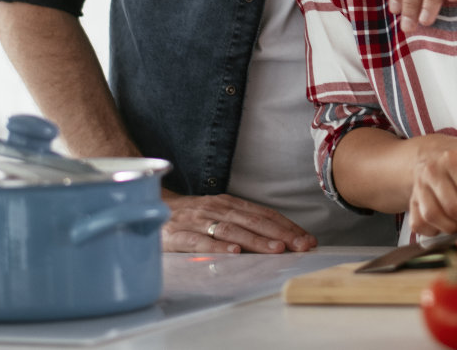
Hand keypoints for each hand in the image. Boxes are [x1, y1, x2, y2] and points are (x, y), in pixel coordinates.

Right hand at [160, 190, 316, 253]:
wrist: (150, 207)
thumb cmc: (191, 216)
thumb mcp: (218, 214)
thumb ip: (242, 223)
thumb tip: (278, 238)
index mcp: (229, 204)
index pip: (264, 214)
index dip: (287, 226)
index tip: (306, 239)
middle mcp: (217, 209)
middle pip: (254, 221)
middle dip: (280, 234)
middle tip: (301, 246)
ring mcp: (198, 220)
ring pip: (232, 230)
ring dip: (256, 240)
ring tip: (276, 249)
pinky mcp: (178, 234)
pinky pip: (200, 241)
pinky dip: (217, 246)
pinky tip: (233, 253)